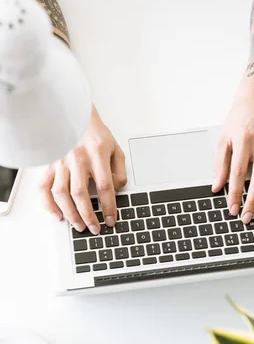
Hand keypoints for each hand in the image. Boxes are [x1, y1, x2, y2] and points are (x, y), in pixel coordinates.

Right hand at [39, 106, 126, 234]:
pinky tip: (58, 214)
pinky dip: (49, 204)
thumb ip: (119, 171)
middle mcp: (77, 158)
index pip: (105, 187)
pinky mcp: (49, 164)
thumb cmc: (94, 133)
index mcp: (97, 154)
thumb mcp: (115, 148)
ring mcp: (60, 162)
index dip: (109, 207)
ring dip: (71, 214)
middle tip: (95, 228)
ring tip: (79, 226)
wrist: (73, 114)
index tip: (111, 220)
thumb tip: (117, 191)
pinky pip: (44, 187)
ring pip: (62, 194)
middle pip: (81, 194)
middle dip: (89, 216)